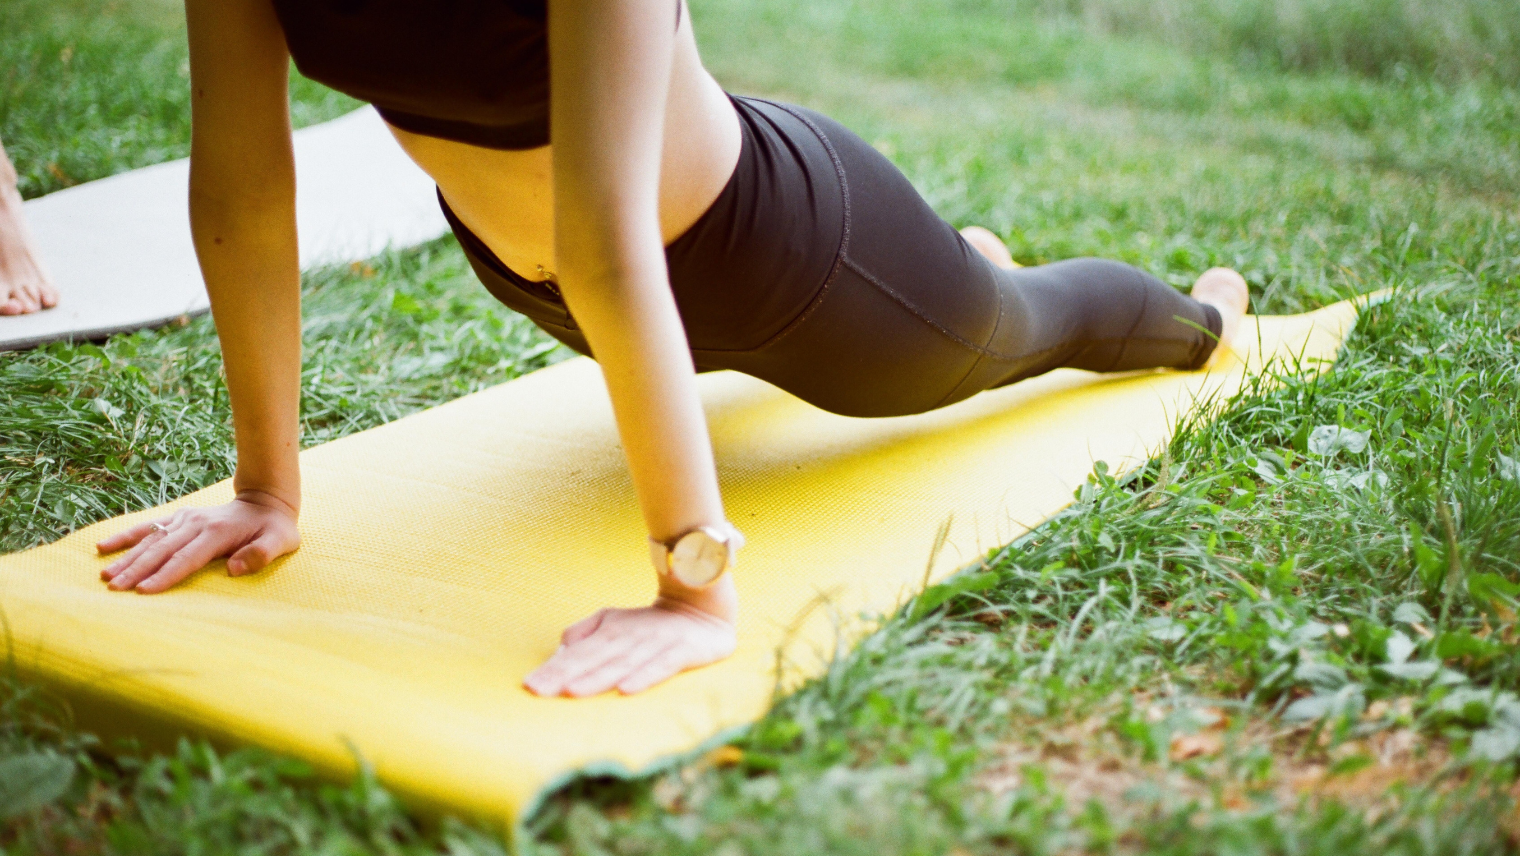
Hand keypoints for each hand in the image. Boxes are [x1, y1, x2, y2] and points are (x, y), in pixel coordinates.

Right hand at [96, 491, 299, 592]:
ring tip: (105, 576)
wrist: (266, 501)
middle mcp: (196, 523)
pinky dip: (126, 536)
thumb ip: (261, 554)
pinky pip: (149, 527)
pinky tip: (104, 546)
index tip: (144, 591)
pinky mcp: (179, 517)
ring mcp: (185, 518)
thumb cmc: (274, 528)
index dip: (165, 575)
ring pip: (151, 540)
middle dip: (138, 570)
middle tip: (115, 589)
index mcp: (217, 532)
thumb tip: (234, 568)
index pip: (187, 558)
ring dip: (127, 558)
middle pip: (162, 550)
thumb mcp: (281, 541)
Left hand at [524, 574, 738, 696]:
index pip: (578, 654)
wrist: (703, 607)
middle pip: (594, 659)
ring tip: (573, 691)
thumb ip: (584, 635)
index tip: (530, 686)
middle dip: (565, 675)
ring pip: (623, 664)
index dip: (554, 669)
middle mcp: (630, 637)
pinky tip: (627, 689)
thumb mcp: (613, 622)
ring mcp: (657, 643)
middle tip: (539, 690)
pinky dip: (644, 677)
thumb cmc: (649, 624)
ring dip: (598, 678)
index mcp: (610, 632)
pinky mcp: (684, 651)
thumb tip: (559, 653)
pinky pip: (662, 666)